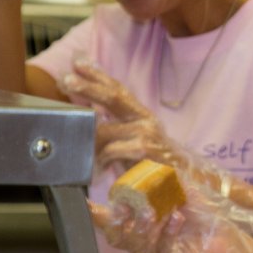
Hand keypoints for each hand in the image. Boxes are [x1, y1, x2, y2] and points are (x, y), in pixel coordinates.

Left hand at [62, 60, 232, 196]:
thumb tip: (88, 115)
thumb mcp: (131, 148)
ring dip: (88, 140)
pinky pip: (112, 149)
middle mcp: (147, 121)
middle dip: (87, 86)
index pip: (118, 90)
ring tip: (79, 151)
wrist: (186, 191)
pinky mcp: (147, 150)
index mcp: (142, 118)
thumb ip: (112, 133)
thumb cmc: (155, 173)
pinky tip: (100, 170)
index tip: (78, 61)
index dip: (97, 75)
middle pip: (114, 96)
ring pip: (105, 128)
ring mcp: (148, 134)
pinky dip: (102, 159)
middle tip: (66, 79)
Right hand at [91, 176, 227, 252]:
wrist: (228, 240)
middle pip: (117, 238)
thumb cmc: (204, 217)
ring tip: (157, 212)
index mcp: (141, 226)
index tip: (88, 204)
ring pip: (136, 245)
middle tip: (129, 207)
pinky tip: (177, 219)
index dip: (98, 216)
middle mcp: (144, 243)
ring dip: (144, 226)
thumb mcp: (185, 193)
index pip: (113, 223)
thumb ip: (167, 181)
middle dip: (118, 222)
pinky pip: (161, 250)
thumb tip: (150, 166)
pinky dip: (167, 232)